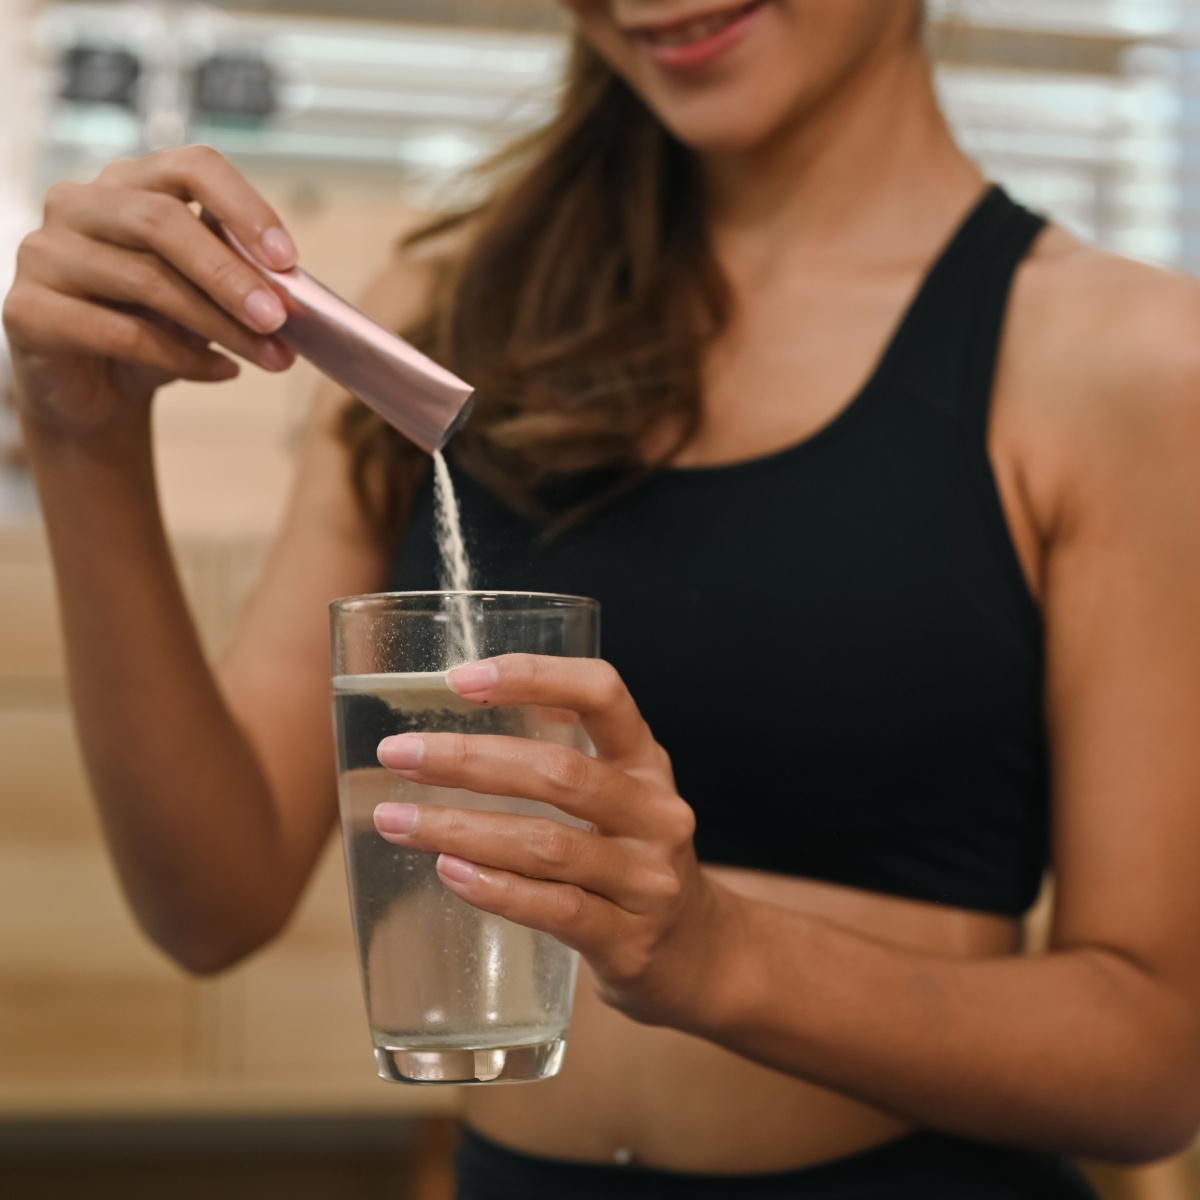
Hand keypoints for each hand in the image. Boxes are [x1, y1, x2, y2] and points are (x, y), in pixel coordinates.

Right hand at [2, 145, 296, 440]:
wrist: (97, 393)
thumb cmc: (154, 332)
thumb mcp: (205, 298)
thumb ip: (240, 279)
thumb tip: (294, 289)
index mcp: (129, 184)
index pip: (191, 166)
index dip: (244, 208)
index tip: (287, 260)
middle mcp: (78, 204)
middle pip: (163, 221)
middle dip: (231, 275)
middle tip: (279, 320)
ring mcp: (44, 252)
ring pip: (146, 280)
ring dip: (220, 325)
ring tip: (268, 358)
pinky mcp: (28, 309)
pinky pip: (121, 333)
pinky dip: (183, 358)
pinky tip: (220, 372)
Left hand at [373, 653, 741, 1028]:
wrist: (700, 956)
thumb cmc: (633, 861)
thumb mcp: (621, 793)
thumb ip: (566, 750)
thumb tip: (470, 701)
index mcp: (647, 761)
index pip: (602, 693)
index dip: (534, 675)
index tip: (460, 679)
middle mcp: (656, 812)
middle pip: (560, 772)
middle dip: (469, 760)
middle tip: (398, 754)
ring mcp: (647, 879)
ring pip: (548, 844)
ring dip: (461, 829)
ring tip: (398, 821)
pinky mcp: (629, 941)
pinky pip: (555, 909)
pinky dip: (495, 889)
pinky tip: (449, 871)